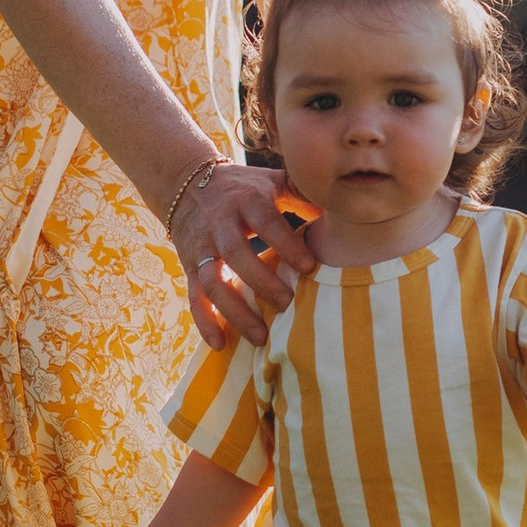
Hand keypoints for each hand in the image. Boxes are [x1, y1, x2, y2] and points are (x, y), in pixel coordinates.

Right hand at [168, 159, 316, 345]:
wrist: (186, 185)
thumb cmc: (244, 188)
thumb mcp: (272, 181)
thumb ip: (303, 192)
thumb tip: (340, 205)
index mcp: (245, 201)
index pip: (266, 221)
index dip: (286, 243)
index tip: (309, 267)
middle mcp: (219, 224)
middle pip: (235, 253)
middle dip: (261, 281)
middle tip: (287, 304)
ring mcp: (201, 248)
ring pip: (212, 282)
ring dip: (235, 312)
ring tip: (261, 337)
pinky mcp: (189, 267)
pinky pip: (194, 297)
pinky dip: (205, 322)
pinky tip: (220, 344)